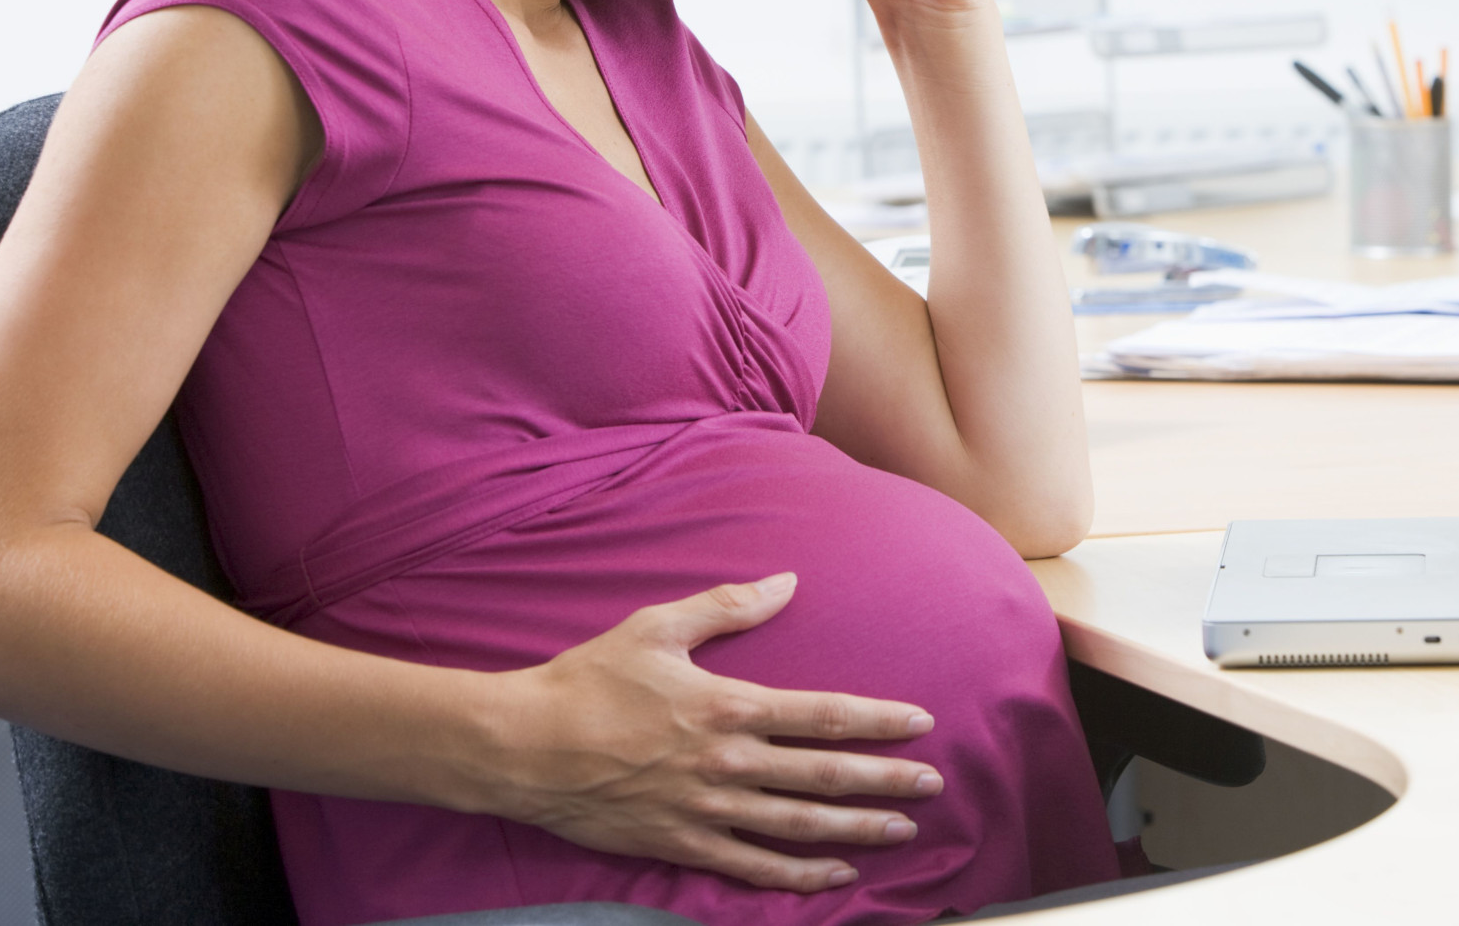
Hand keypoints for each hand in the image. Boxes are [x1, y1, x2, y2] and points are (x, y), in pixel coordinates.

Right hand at [487, 573, 941, 891]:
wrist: (524, 746)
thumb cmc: (589, 680)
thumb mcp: (658, 627)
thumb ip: (728, 607)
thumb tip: (786, 582)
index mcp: (728, 705)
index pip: (823, 715)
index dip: (878, 721)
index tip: (921, 724)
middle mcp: (727, 763)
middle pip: (824, 776)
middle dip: (885, 780)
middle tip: (933, 784)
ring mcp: (707, 810)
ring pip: (798, 826)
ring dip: (855, 829)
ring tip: (900, 829)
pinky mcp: (681, 844)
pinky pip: (750, 867)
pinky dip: (796, 876)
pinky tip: (833, 876)